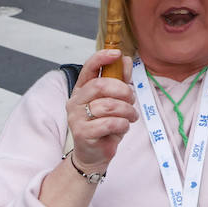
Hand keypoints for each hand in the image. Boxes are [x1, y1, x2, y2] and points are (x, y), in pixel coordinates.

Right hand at [67, 49, 137, 174]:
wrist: (95, 153)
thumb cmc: (105, 124)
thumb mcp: (115, 100)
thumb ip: (119, 80)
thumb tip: (125, 59)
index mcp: (82, 89)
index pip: (88, 68)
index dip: (102, 58)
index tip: (117, 53)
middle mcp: (75, 101)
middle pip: (100, 85)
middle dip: (123, 90)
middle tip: (132, 98)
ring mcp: (76, 117)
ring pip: (109, 105)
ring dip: (127, 110)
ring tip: (130, 116)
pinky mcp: (82, 133)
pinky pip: (110, 122)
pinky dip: (123, 124)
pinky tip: (123, 127)